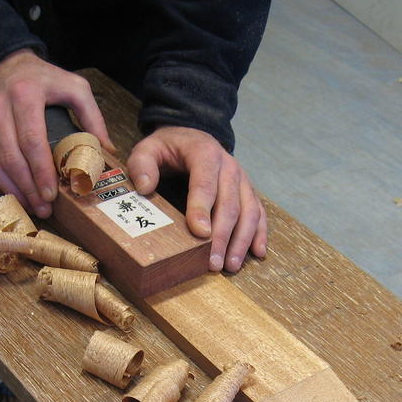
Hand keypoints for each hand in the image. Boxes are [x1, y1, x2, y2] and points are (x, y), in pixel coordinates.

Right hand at [0, 50, 114, 216]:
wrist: (6, 64)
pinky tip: (10, 194)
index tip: (52, 194)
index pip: (31, 141)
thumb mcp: (74, 87)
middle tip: (44, 208)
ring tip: (31, 206)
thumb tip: (105, 151)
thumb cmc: (44, 80)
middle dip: (28, 189)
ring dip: (11, 191)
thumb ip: (92, 116)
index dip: (41, 171)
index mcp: (25, 94)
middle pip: (10, 159)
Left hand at [127, 126, 266, 272]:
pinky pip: (259, 212)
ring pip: (249, 211)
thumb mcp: (148, 148)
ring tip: (231, 265)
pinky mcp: (247, 191)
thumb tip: (145, 187)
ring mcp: (241, 180)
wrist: (192, 136)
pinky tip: (257, 253)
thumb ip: (142, 164)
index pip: (205, 183)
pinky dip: (259, 233)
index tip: (199, 233)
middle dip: (222, 236)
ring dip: (242, 240)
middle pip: (229, 204)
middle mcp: (228, 167)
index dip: (202, 208)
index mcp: (204, 154)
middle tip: (213, 263)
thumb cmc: (169, 148)